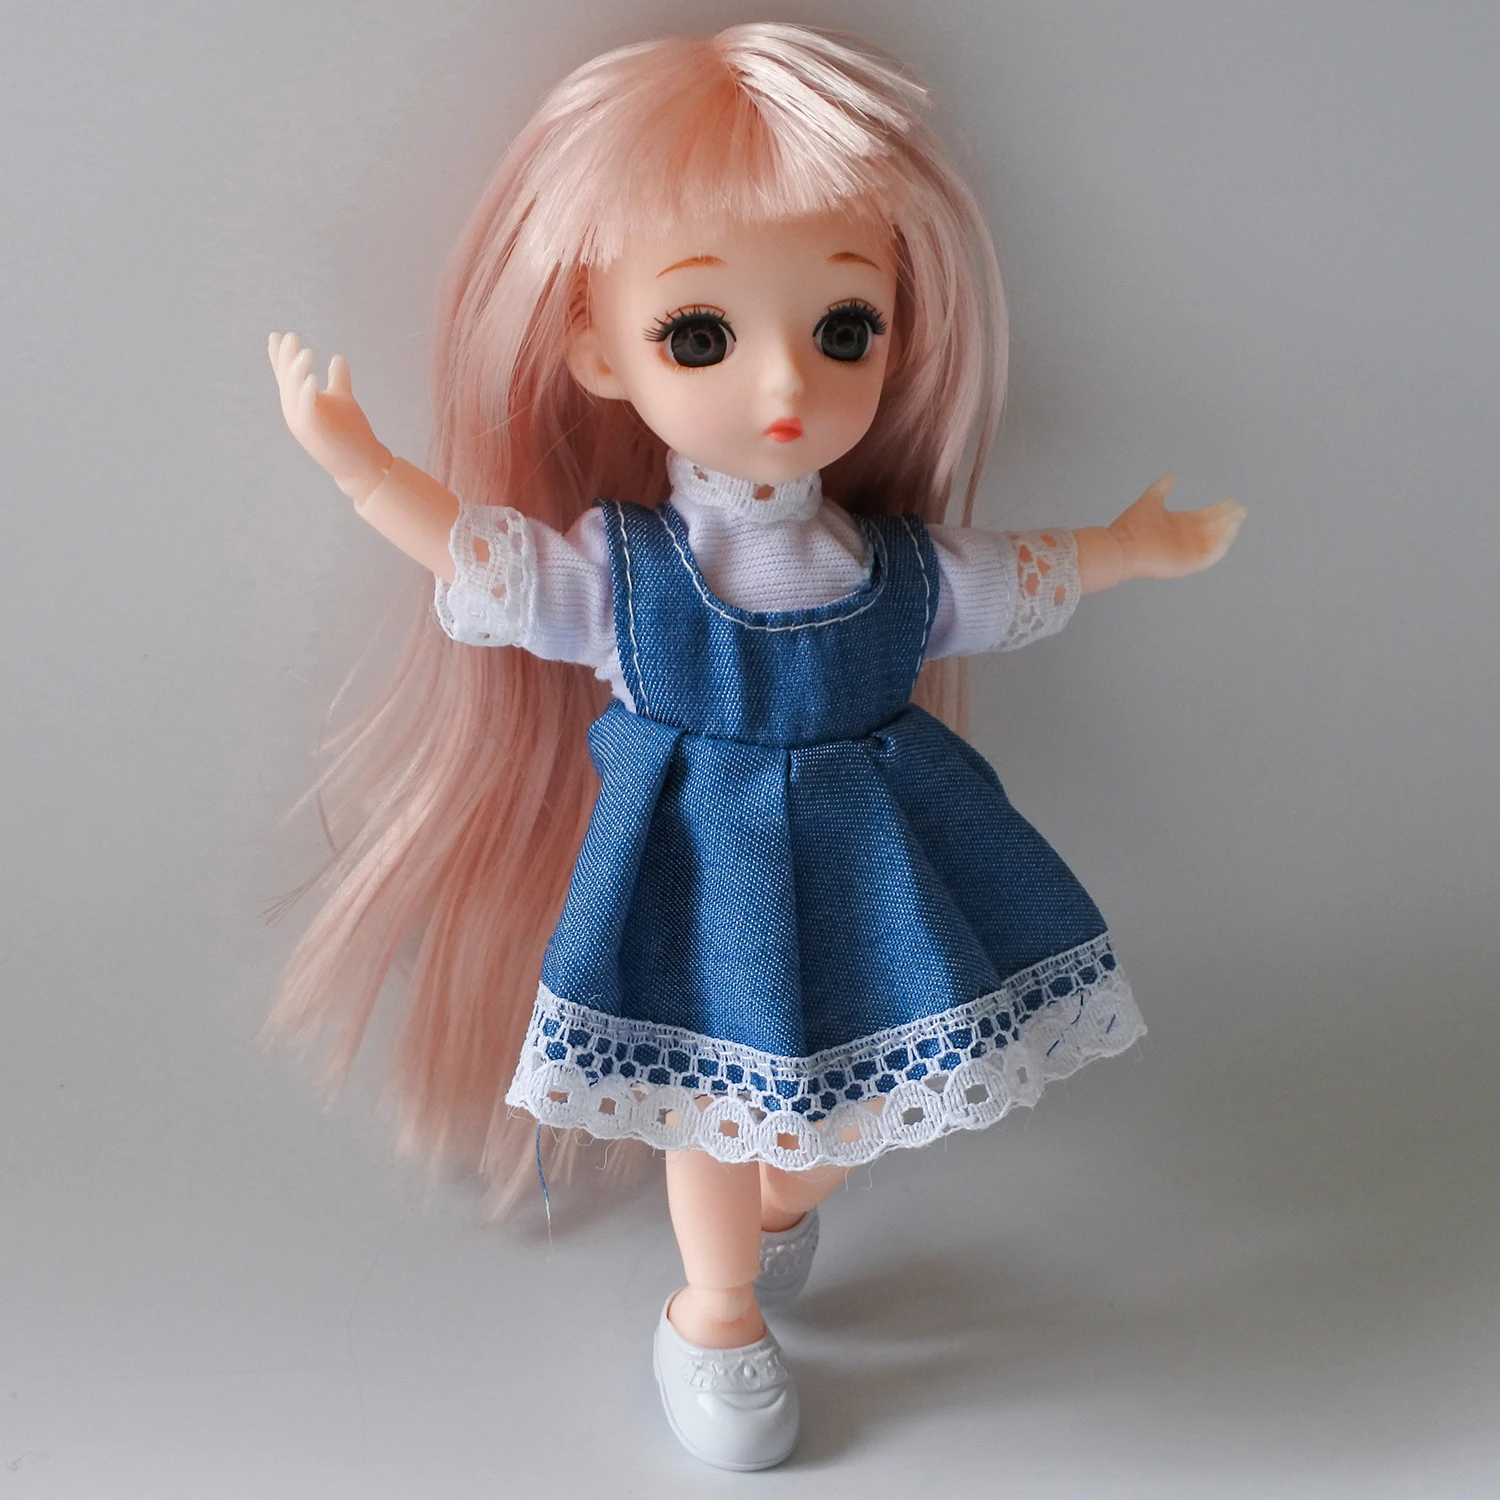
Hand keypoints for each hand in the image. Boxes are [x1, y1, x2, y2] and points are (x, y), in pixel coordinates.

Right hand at [267, 332, 393, 500]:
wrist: (362, 464)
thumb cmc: (351, 433)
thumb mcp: (343, 400)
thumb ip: (338, 380)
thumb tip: (337, 357)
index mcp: (299, 402)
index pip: (285, 375)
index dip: (280, 356)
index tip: (277, 335)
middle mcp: (295, 410)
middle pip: (286, 378)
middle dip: (286, 357)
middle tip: (291, 336)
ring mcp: (301, 421)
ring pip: (293, 391)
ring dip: (297, 370)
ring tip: (308, 352)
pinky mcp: (313, 430)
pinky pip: (306, 408)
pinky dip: (307, 392)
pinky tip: (313, 378)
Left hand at [1108, 473, 1245, 580]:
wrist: (1120, 547)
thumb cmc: (1133, 526)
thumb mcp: (1151, 500)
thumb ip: (1163, 488)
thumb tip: (1173, 474)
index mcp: (1180, 524)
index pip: (1205, 516)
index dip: (1219, 509)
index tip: (1232, 500)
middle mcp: (1186, 538)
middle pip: (1213, 528)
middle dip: (1228, 519)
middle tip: (1241, 509)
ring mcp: (1187, 552)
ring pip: (1214, 542)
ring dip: (1227, 531)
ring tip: (1237, 519)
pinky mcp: (1187, 564)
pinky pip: (1209, 557)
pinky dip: (1220, 547)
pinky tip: (1228, 534)